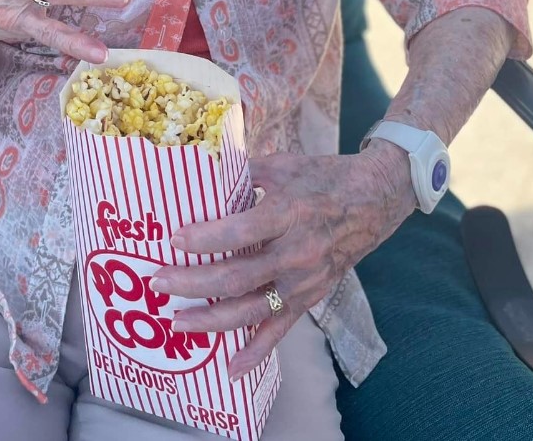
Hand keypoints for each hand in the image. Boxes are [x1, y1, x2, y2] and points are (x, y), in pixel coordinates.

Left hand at [149, 149, 414, 377]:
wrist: (374, 199)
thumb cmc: (324, 176)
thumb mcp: (283, 164)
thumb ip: (242, 171)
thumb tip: (202, 171)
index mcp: (288, 213)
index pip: (239, 232)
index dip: (204, 239)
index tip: (173, 240)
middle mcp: (296, 253)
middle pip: (236, 277)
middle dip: (192, 282)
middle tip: (158, 282)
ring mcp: (303, 281)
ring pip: (251, 310)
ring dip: (210, 320)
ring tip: (176, 323)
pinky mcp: (309, 298)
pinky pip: (279, 330)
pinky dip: (256, 352)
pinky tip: (231, 368)